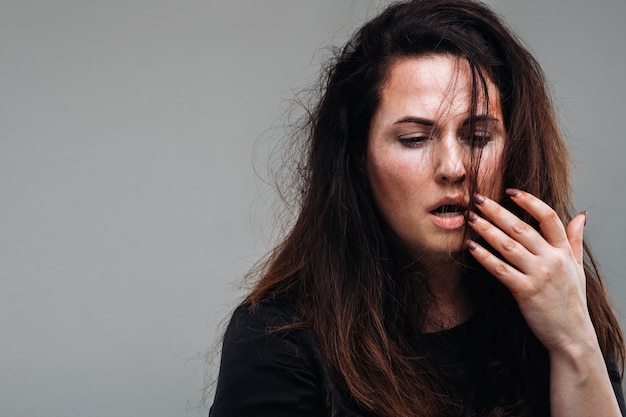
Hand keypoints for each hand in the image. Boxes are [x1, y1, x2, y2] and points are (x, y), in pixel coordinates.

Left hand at [466, 189, 596, 353]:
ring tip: (470, 218)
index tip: (510, 191)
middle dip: (496, 210)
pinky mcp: (526, 292)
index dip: (529, 201)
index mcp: (564, 251)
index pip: (548, 217)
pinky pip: (501, 269)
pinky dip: (485, 257)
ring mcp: (539, 275)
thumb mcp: (577, 268)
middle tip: (477, 198)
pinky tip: (471, 247)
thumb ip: (575, 240)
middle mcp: (552, 260)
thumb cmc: (571, 301)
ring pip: (508, 245)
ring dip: (486, 230)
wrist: (572, 336)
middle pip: (521, 227)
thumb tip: (581, 216)